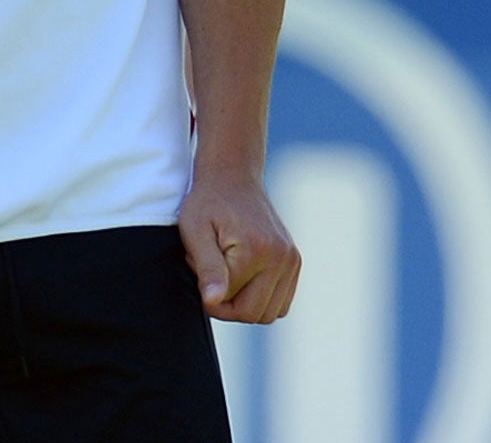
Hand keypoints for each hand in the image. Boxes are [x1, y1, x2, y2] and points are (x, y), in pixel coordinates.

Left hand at [178, 168, 299, 322]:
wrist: (232, 177)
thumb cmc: (207, 202)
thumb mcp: (195, 231)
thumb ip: (206, 268)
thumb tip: (213, 302)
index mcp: (256, 250)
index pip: (231, 302)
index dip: (208, 295)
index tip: (197, 270)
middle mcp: (282, 258)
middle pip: (253, 314)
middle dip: (227, 304)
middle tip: (209, 275)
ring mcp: (292, 261)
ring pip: (270, 313)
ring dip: (245, 304)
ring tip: (226, 273)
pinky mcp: (295, 262)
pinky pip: (281, 302)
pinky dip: (261, 299)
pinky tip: (243, 277)